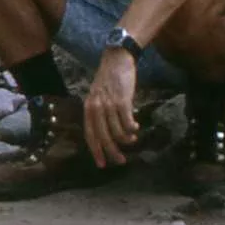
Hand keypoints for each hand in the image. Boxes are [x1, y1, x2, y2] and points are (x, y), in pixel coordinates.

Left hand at [84, 49, 139, 167]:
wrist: (116, 60)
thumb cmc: (108, 80)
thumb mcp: (98, 97)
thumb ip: (99, 113)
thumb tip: (107, 133)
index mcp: (88, 108)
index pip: (90, 135)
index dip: (96, 151)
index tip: (102, 164)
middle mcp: (96, 108)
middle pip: (103, 137)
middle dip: (112, 152)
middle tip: (121, 161)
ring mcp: (109, 105)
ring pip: (117, 133)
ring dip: (126, 140)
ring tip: (132, 139)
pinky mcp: (122, 101)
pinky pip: (127, 123)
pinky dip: (132, 129)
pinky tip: (136, 128)